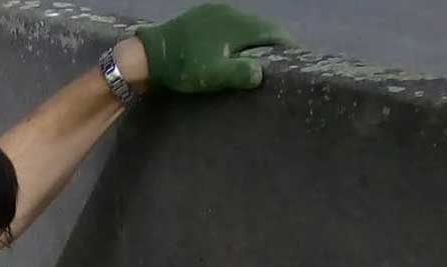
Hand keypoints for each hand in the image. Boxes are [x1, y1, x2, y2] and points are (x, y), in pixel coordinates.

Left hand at [135, 3, 292, 92]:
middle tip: (284, 59)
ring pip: (246, 23)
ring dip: (256, 37)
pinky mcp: (202, 14)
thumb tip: (263, 73)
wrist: (148, 54)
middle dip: (274, 41)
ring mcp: (215, 11)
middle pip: (261, 25)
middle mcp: (230, 12)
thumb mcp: (212, 75)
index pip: (273, 32)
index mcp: (237, 25)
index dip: (287, 46)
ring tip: (263, 55)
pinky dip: (240, 34)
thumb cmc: (182, 67)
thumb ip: (239, 73)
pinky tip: (237, 47)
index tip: (297, 59)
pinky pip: (230, 23)